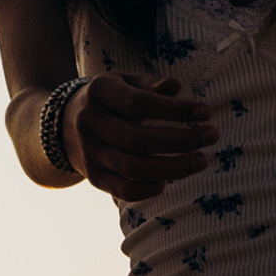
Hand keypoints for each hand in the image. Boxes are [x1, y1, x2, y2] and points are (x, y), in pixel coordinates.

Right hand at [64, 73, 218, 198]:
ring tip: (202, 160)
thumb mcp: (124, 85)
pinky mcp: (94, 178)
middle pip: (139, 139)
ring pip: (134, 168)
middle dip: (181, 140)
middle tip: (212, 136)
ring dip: (174, 168)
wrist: (63, 126)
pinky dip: (152, 188)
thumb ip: (150, 87)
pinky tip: (171, 179)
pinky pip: (126, 191)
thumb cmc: (109, 102)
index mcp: (98, 92)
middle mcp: (90, 123)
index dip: (175, 109)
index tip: (207, 112)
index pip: (140, 103)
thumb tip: (176, 86)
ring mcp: (90, 153)